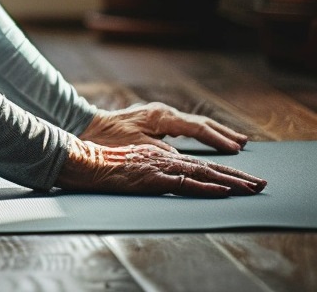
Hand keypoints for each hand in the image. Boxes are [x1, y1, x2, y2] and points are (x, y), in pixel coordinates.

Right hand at [57, 139, 266, 196]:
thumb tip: (174, 173)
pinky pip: (183, 183)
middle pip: (207, 165)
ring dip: (230, 181)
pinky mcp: (152, 177)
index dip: (225, 168)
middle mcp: (164, 156)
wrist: (83, 159)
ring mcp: (159, 166)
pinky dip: (205, 186)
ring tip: (252, 189)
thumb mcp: (134, 162)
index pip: (200, 161)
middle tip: (262, 185)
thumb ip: (154, 165)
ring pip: (202, 172)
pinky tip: (222, 191)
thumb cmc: (104, 162)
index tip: (246, 178)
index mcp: (161, 153)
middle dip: (237, 175)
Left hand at [80, 102, 248, 153]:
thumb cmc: (109, 137)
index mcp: (161, 116)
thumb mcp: (135, 146)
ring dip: (214, 131)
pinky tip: (208, 137)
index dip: (218, 139)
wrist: (88, 125)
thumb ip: (159, 150)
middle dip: (222, 132)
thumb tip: (181, 157)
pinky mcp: (156, 118)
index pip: (196, 128)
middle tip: (245, 142)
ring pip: (194, 122)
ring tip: (234, 140)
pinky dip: (201, 131)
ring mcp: (160, 114)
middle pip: (199, 122)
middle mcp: (163, 112)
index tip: (236, 148)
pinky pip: (185, 125)